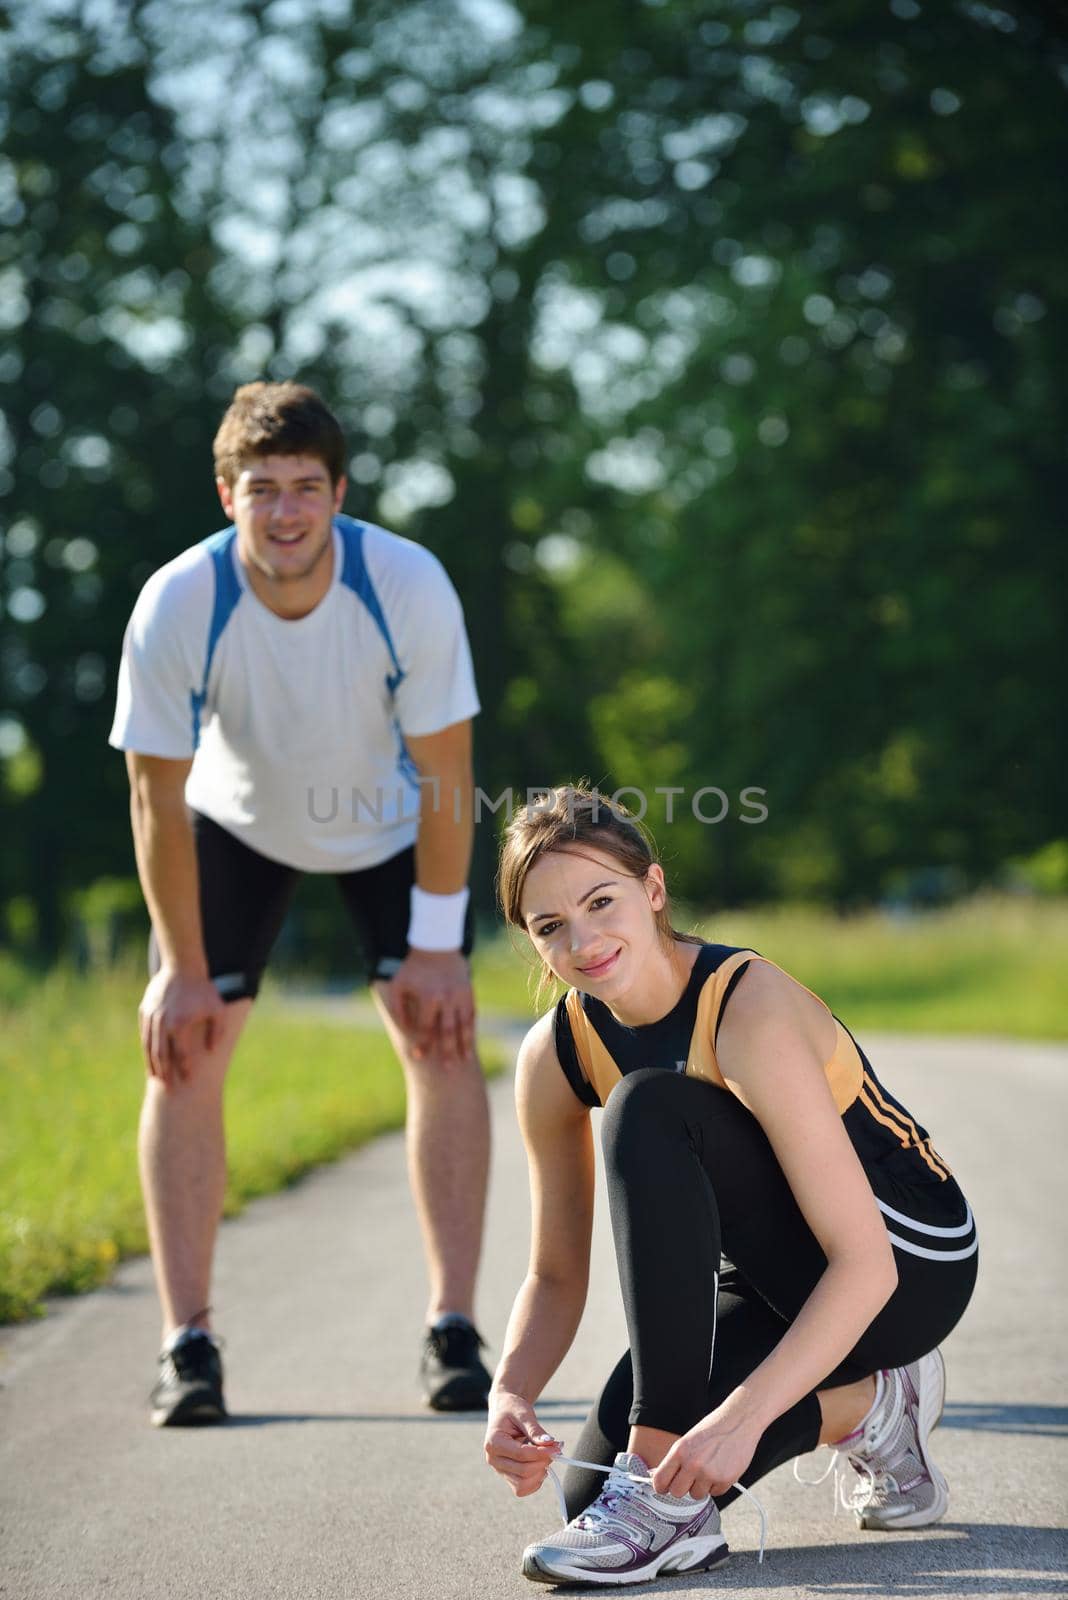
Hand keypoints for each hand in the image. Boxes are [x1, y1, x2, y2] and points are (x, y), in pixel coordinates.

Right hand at [138, 967, 226, 1085]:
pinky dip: (147, 1048)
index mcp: (180, 1025)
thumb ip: (217, 1031)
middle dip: (165, 1073)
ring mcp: (151, 1018)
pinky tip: (150, 1057)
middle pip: (161, 1056)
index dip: (184, 1069)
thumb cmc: (203, 989)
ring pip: (149, 1047)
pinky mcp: (145, 1011)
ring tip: (156, 1078)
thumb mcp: (218, 1009)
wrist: (182, 966)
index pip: (181, 1054)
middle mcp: (162, 1024)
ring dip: (152, 1064)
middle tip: (168, 1088)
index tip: (187, 1080)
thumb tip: (210, 1051)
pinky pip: (144, 1034)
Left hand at [384, 948, 474, 1063]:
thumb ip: (399, 1009)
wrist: (436, 945)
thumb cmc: (412, 967)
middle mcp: (447, 998)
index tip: (419, 1057)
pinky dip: (470, 1031)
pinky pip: (471, 1016)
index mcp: (429, 997)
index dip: (423, 1044)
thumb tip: (407, 1031)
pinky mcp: (469, 993)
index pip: (426, 1027)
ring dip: (464, 1045)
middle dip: (448, 1051)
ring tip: (463, 1062)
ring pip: (464, 1025)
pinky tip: (469, 1045)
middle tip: (448, 1070)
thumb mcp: (398, 985)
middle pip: (448, 1031)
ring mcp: (460, 995)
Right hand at [484, 1392, 561, 1497]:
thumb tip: (550, 1443)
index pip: (521, 1454)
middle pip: (523, 1471)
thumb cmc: (513, 1410)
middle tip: (555, 1449)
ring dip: (540, 1473)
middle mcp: (493, 1459)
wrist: (504, 1411)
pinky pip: (522, 1488)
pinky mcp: (507, 1476)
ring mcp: (499, 1470)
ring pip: (522, 1484)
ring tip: (546, 1457)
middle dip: (543, 1462)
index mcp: (493, 1442)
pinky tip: (540, 1465)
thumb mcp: (524, 1414)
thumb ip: (535, 1430)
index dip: (542, 1453)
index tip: (557, 1446)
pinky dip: (535, 1481)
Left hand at [650, 1392, 764, 1499]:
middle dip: (682, 1488)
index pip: (660, 1480)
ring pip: (696, 1495)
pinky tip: (720, 1469)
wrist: (738, 1421)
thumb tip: (660, 1478)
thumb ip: (675, 1460)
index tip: (664, 1487)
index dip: (661, 1486)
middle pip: (677, 1493)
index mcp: (680, 1451)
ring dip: (701, 1486)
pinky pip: (715, 1493)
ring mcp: (709, 1474)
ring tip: (708, 1469)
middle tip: (689, 1478)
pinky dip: (716, 1485)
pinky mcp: (725, 1480)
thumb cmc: (713, 1429)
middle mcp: (693, 1464)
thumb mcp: (688, 1440)